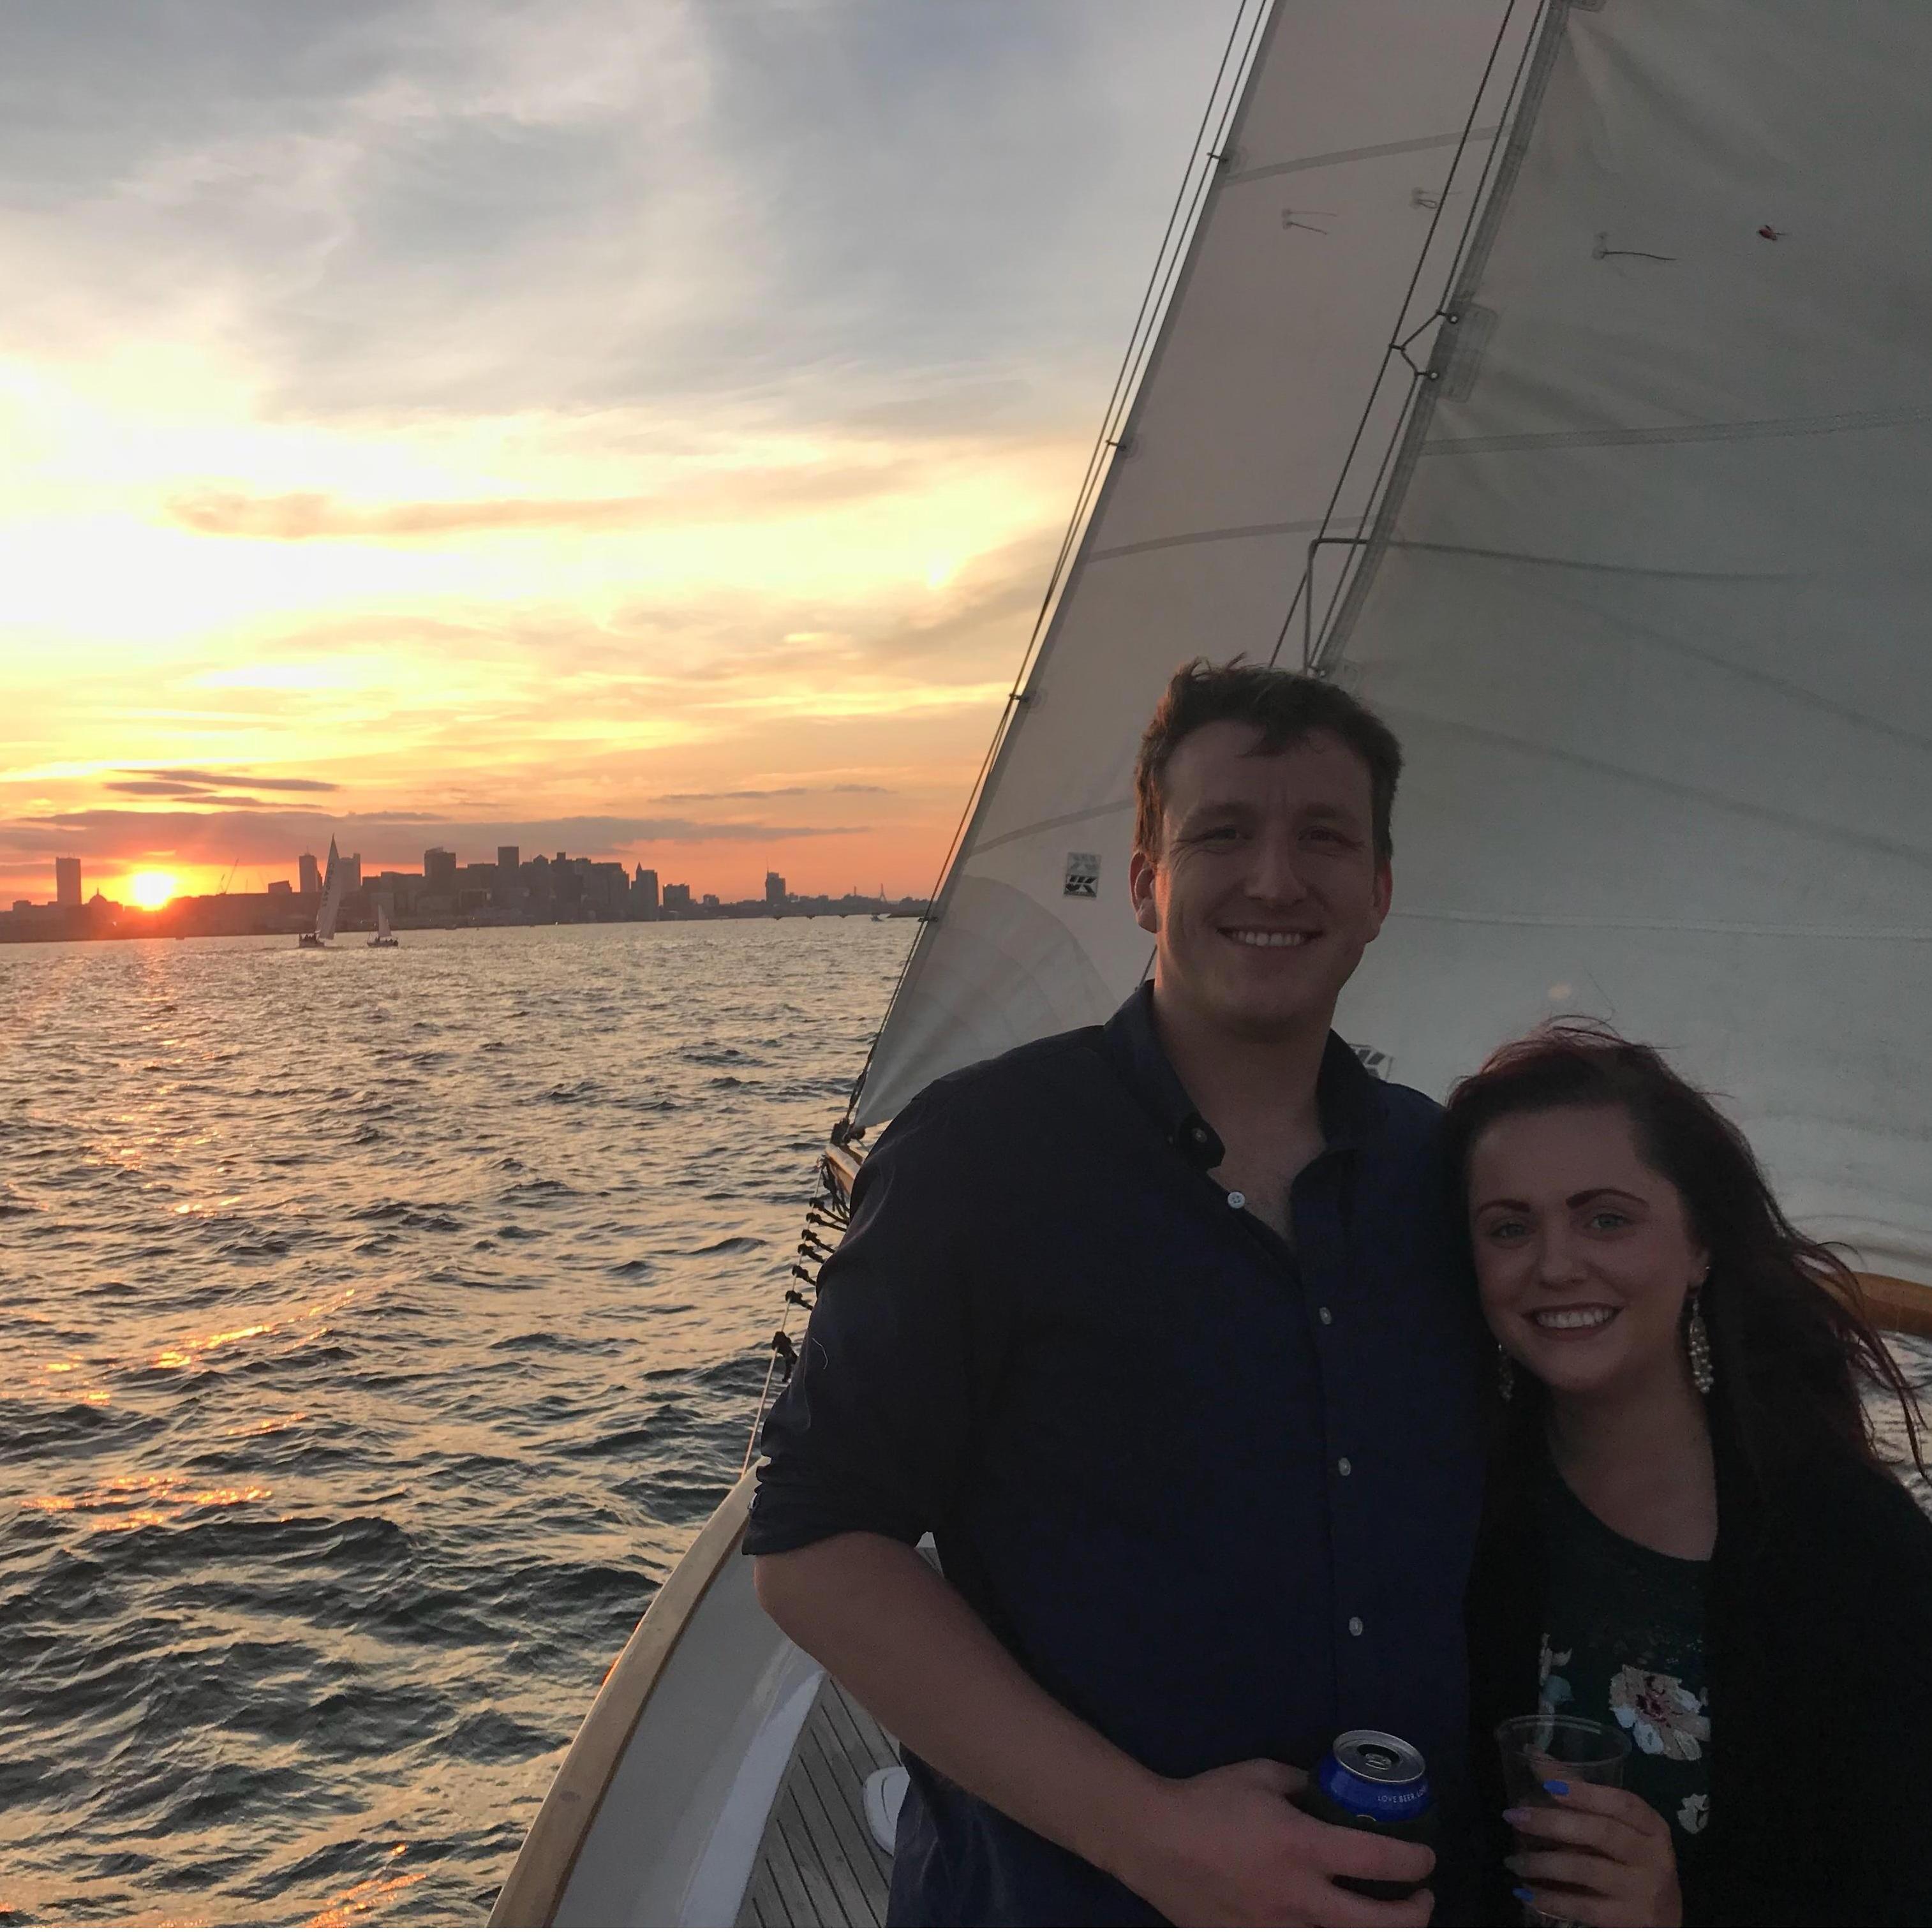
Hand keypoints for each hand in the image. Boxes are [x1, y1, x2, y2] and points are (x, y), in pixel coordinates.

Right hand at [1112, 1759, 1434, 1926]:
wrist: (1153, 1841)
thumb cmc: (1208, 1801)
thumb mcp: (1261, 1776)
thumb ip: (1303, 1785)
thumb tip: (1328, 1794)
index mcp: (1303, 1847)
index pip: (1380, 1861)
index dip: (1416, 1861)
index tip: (1426, 1858)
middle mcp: (1300, 1897)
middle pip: (1380, 1924)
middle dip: (1416, 1913)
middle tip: (1422, 1899)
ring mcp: (1279, 1930)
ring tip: (1387, 1921)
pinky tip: (1335, 1928)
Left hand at [1504, 1781, 1681, 1925]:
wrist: (1664, 1925)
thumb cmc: (1633, 1866)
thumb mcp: (1620, 1831)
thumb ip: (1582, 1796)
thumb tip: (1535, 1757)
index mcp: (1653, 1828)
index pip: (1624, 1803)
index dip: (1586, 1792)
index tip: (1548, 1784)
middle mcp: (1654, 1858)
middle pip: (1601, 1832)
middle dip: (1552, 1822)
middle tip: (1513, 1816)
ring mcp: (1643, 1893)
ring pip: (1587, 1870)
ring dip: (1542, 1863)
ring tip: (1513, 1861)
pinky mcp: (1629, 1922)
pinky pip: (1582, 1906)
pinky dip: (1550, 1899)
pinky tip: (1525, 1892)